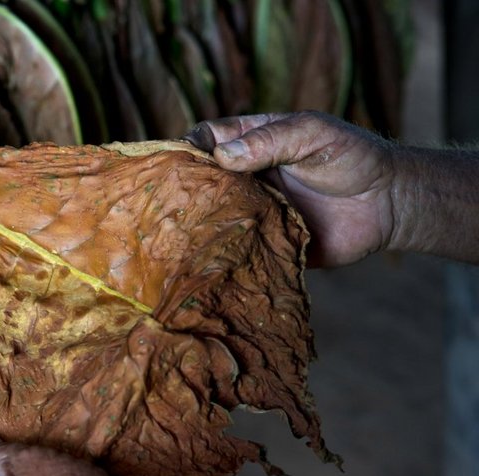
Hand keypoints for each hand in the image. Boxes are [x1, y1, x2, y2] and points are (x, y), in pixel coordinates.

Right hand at [184, 111, 396, 266]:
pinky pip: (238, 249)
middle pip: (202, 182)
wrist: (389, 203)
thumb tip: (222, 156)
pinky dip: (223, 254)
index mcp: (252, 143)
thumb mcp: (312, 134)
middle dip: (184, 191)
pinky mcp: (265, 243)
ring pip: (214, 217)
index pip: (207, 140)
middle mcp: (246, 178)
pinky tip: (208, 258)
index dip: (186, 147)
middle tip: (169, 203)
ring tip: (180, 233)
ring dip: (199, 224)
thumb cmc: (353, 157)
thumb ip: (270, 141)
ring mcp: (253, 211)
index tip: (175, 161)